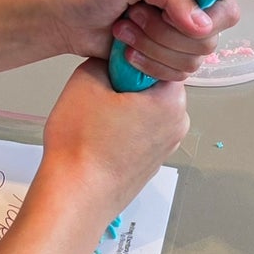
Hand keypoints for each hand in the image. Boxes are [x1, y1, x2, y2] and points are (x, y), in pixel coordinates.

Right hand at [39, 60, 189, 223]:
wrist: (75, 197)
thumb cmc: (82, 146)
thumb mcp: (85, 79)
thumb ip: (104, 59)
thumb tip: (110, 59)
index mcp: (172, 101)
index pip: (160, 59)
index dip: (130, 56)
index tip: (109, 65)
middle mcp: (178, 125)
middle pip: (154, 85)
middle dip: (126, 83)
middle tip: (99, 92)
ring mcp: (166, 147)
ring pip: (146, 109)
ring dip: (123, 106)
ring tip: (95, 118)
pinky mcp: (151, 164)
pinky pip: (140, 132)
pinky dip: (122, 129)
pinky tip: (98, 136)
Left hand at [46, 0, 236, 78]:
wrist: (61, 16)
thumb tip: (203, 26)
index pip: (223, 3)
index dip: (206, 18)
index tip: (178, 19)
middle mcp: (186, 6)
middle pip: (208, 38)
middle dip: (167, 34)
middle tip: (135, 16)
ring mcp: (174, 34)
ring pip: (193, 60)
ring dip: (154, 49)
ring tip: (124, 31)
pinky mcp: (161, 58)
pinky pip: (177, 75)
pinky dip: (151, 67)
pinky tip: (127, 52)